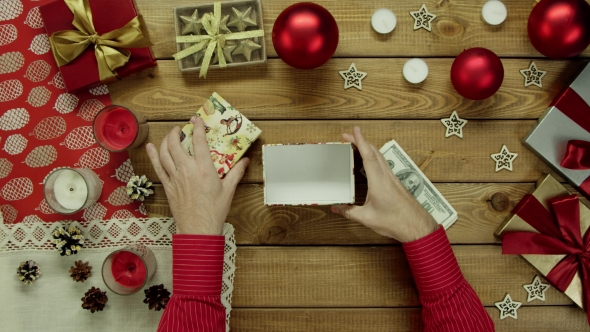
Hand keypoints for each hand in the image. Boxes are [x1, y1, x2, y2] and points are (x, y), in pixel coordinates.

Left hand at [146, 116, 248, 234]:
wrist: (198, 229)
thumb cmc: (214, 211)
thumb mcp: (229, 190)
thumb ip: (236, 172)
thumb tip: (245, 161)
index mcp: (203, 168)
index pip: (199, 141)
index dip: (197, 127)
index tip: (197, 120)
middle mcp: (187, 170)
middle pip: (176, 144)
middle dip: (176, 132)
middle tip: (180, 129)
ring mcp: (175, 178)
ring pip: (164, 153)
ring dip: (165, 141)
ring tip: (169, 136)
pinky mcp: (168, 186)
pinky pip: (158, 167)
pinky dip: (153, 155)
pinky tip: (151, 147)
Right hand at [331, 127, 438, 242]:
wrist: (416, 226)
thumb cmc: (395, 221)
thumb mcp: (367, 218)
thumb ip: (349, 211)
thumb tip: (335, 207)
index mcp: (378, 181)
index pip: (369, 156)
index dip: (361, 141)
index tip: (354, 130)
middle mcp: (386, 176)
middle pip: (374, 152)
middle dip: (360, 141)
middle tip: (346, 137)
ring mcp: (392, 178)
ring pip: (379, 157)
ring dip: (367, 148)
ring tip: (355, 146)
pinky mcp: (394, 183)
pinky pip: (382, 164)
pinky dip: (373, 157)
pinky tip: (368, 162)